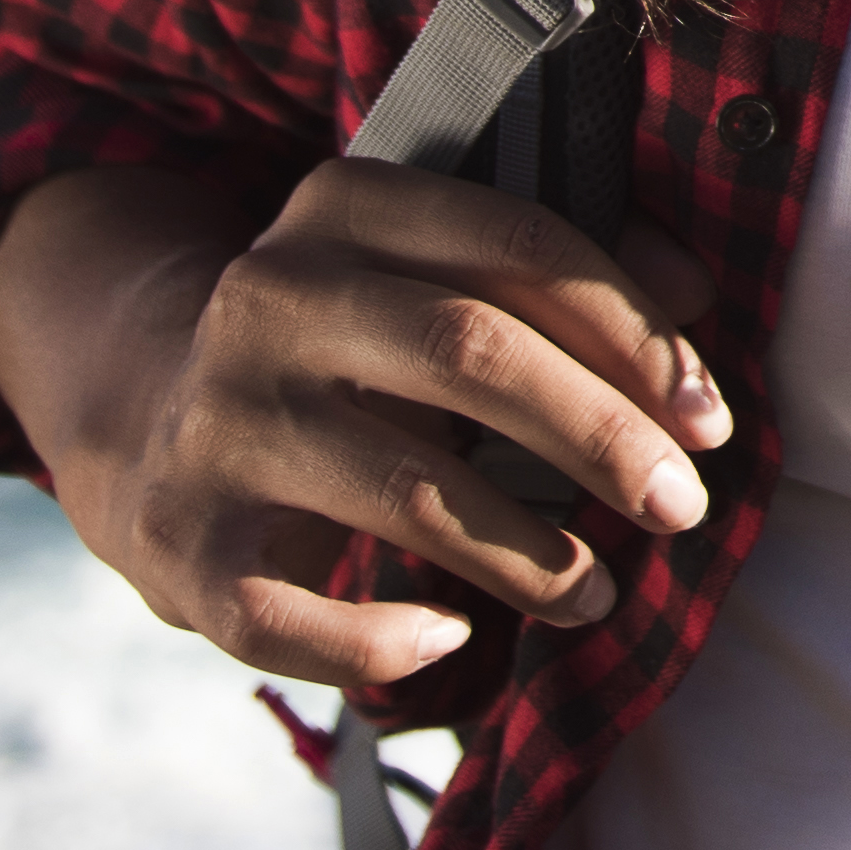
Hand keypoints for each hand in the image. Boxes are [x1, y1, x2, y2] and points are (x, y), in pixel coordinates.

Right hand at [0, 159, 731, 703]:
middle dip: (599, 436)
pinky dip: (378, 641)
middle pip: (469, 353)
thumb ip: (563, 277)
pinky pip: (288, 614)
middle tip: (682, 507)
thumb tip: (704, 301)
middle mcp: (267, 299)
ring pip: (403, 488)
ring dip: (527, 555)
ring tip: (601, 594)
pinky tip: (449, 637)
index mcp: (343, 208)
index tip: (708, 419)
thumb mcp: (435, 278)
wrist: (142, 411)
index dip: (630, 332)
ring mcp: (215, 422)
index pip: (515, 245)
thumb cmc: (350, 350)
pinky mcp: (181, 542)